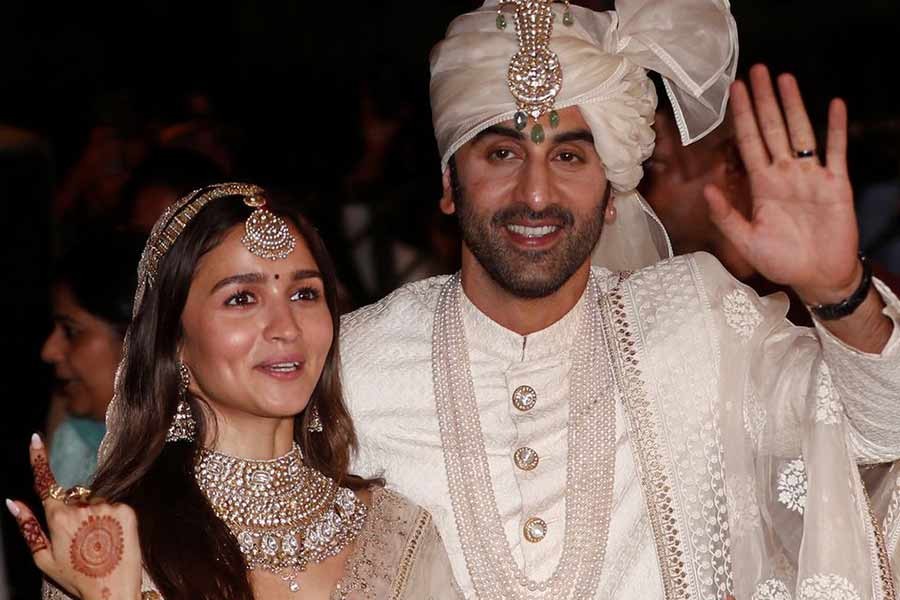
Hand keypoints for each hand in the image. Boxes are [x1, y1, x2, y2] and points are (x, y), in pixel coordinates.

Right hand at [6, 434, 141, 599]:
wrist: (114, 592)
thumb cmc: (77, 579)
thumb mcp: (44, 559)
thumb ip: (27, 527)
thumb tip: (12, 502)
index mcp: (58, 517)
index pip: (46, 482)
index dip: (39, 459)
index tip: (36, 438)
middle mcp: (83, 506)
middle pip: (75, 496)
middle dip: (75, 510)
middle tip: (82, 541)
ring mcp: (107, 505)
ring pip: (96, 500)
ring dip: (96, 514)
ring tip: (99, 542)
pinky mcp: (128, 508)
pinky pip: (114, 504)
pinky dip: (112, 517)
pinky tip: (112, 538)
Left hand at [704, 64, 859, 304]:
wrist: (817, 277)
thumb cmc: (782, 260)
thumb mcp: (746, 241)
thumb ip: (726, 216)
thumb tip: (706, 188)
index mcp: (762, 185)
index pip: (748, 142)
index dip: (741, 117)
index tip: (734, 91)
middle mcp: (785, 174)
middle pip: (772, 128)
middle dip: (763, 100)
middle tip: (756, 71)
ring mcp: (810, 176)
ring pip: (800, 132)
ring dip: (793, 105)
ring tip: (784, 78)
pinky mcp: (835, 184)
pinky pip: (836, 151)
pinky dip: (836, 129)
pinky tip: (834, 105)